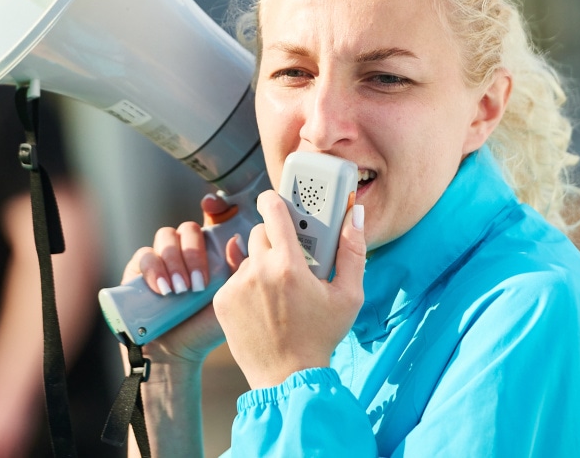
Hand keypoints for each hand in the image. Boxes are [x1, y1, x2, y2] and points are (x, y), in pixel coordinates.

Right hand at [123, 193, 245, 364]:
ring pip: (166, 236)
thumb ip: (238, 270)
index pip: (212, 219)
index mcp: (209, 252)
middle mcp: (184, 251)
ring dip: (175, 261)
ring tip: (181, 291)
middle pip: (188, 228)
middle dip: (194, 253)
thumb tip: (237, 240)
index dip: (214, 207)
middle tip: (199, 284)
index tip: (213, 206)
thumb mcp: (230, 299)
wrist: (175, 354)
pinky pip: (144, 255)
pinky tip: (163, 289)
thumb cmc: (205, 328)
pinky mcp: (138, 270)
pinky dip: (154, 269)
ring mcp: (160, 258)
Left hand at [213, 191, 365, 388]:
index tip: (277, 200)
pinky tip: (263, 306)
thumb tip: (356, 215)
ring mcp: (237, 286)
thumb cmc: (321, 336)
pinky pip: (235, 280)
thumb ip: (353, 251)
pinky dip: (248, 286)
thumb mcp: (349, 296)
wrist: (288, 378)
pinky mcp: (222, 301)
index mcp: (289, 265)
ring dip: (262, 265)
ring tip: (279, 292)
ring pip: (248, 258)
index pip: (273, 211)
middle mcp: (258, 271)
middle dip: (274, 240)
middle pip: (260, 233)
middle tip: (291, 260)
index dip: (274, 200)